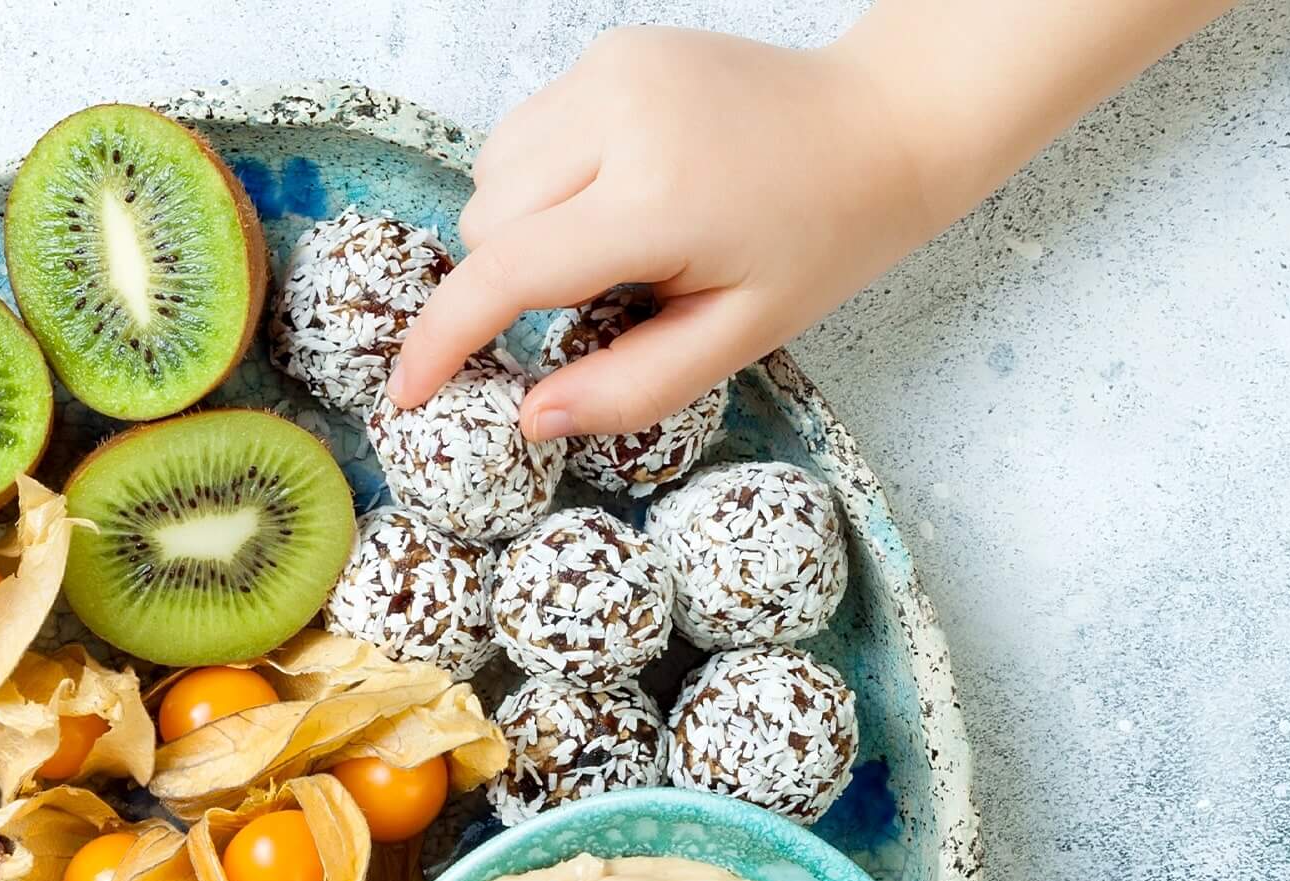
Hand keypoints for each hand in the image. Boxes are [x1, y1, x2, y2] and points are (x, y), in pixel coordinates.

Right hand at [388, 27, 941, 440]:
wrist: (881, 125)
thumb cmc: (821, 239)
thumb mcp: (738, 338)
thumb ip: (630, 387)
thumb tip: (532, 420)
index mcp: (660, 200)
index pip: (508, 272)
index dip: (444, 338)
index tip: (408, 392)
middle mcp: (622, 118)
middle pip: (486, 224)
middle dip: (512, 279)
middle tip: (602, 297)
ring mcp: (612, 71)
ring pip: (491, 173)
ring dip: (522, 225)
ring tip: (612, 240)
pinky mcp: (611, 52)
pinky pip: (525, 132)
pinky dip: (546, 177)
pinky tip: (616, 189)